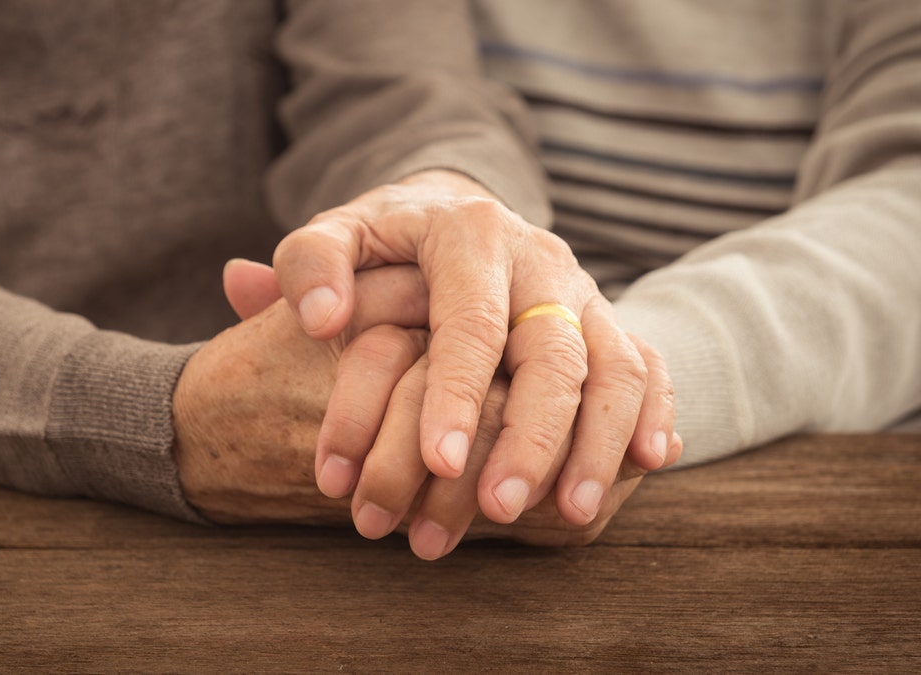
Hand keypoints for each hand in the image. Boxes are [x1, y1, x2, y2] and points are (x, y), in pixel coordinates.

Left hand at [215, 260, 680, 556]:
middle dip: (532, 434)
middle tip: (499, 509)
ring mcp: (581, 290)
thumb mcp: (336, 237)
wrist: (450, 214)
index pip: (468, 319)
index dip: (457, 391)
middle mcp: (537, 258)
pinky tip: (651, 461)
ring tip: (570, 514)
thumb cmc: (382, 243)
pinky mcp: (607, 320)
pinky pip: (648, 362)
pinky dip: (655, 410)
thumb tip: (317, 317)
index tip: (437, 460)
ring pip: (615, 364)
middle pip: (554, 350)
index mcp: (467, 233)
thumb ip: (309, 266)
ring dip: (598, 442)